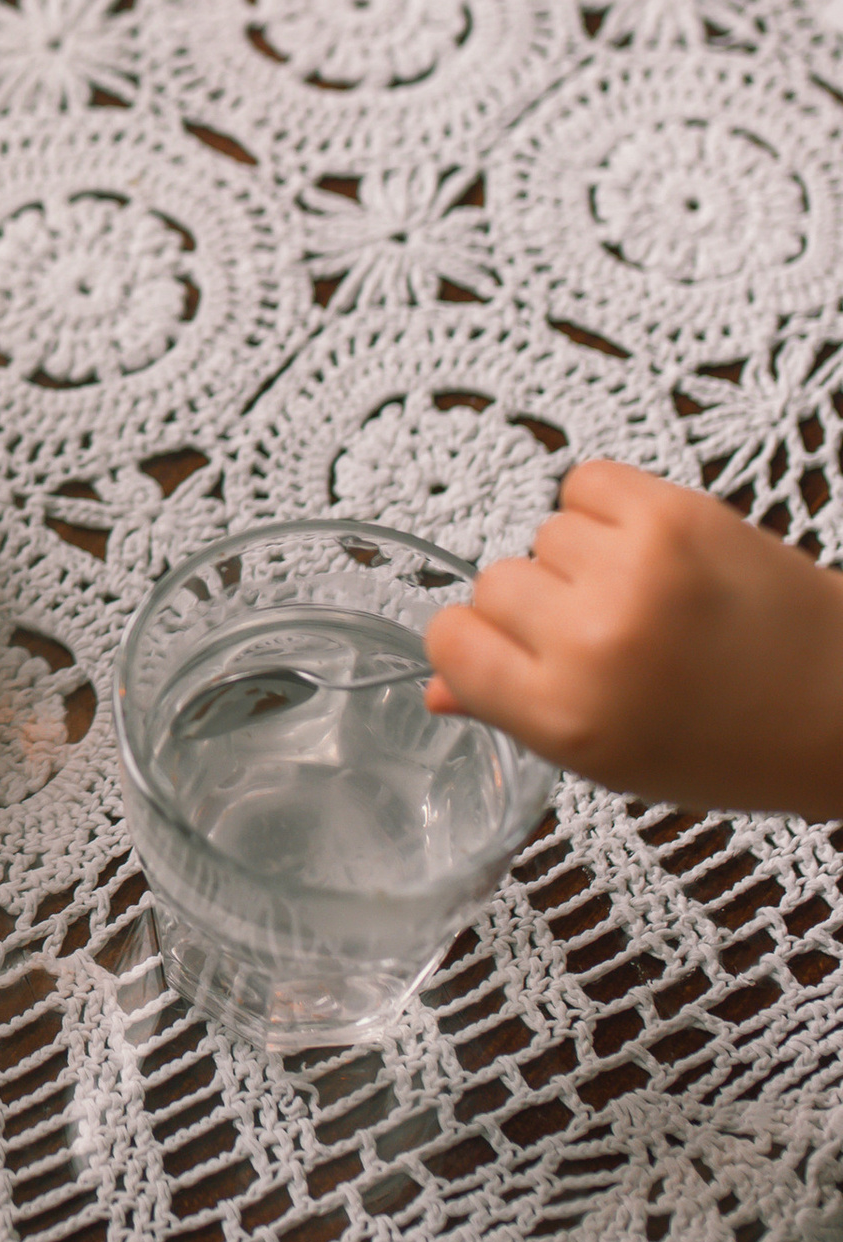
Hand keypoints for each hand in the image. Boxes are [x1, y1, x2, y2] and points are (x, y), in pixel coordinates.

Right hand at [424, 459, 842, 813]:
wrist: (842, 700)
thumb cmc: (729, 741)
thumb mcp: (610, 758)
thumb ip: (515, 713)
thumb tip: (439, 685)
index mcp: (567, 716)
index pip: (452, 642)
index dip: (479, 643)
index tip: (515, 650)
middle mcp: (593, 642)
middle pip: (493, 584)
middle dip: (537, 606)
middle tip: (603, 632)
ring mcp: (635, 571)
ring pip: (541, 535)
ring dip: (579, 557)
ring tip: (642, 594)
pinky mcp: (674, 513)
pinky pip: (584, 483)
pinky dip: (606, 508)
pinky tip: (649, 548)